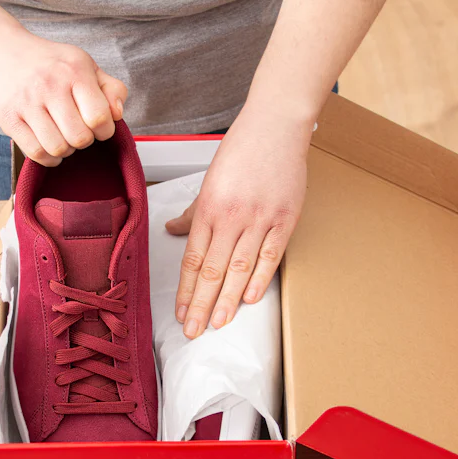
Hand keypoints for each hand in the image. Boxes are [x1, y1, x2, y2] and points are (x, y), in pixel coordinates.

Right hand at [0, 27, 127, 165]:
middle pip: (80, 138)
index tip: (98, 125)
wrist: (4, 53)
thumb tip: (117, 115)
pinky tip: (49, 145)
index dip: (105, 129)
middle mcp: (49, 85)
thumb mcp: (87, 66)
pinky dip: (48, 157)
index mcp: (74, 71)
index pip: (99, 117)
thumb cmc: (52, 64)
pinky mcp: (9, 119)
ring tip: (63, 136)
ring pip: (58, 148)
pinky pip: (36, 153)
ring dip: (66, 150)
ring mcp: (27, 103)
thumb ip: (112, 89)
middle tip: (78, 129)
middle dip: (85, 140)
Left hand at [165, 106, 310, 338]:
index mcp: (209, 208)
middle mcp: (231, 217)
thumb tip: (172, 229)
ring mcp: (259, 219)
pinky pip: (271, 256)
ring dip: (227, 300)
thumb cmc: (242, 151)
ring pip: (240, 269)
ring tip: (217, 323)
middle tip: (192, 330)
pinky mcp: (285, 219)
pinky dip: (260, 279)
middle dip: (201, 304)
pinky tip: (250, 299)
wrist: (275, 128)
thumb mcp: (209, 181)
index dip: (186, 290)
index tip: (180, 313)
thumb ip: (193, 212)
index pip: (193, 259)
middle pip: (213, 270)